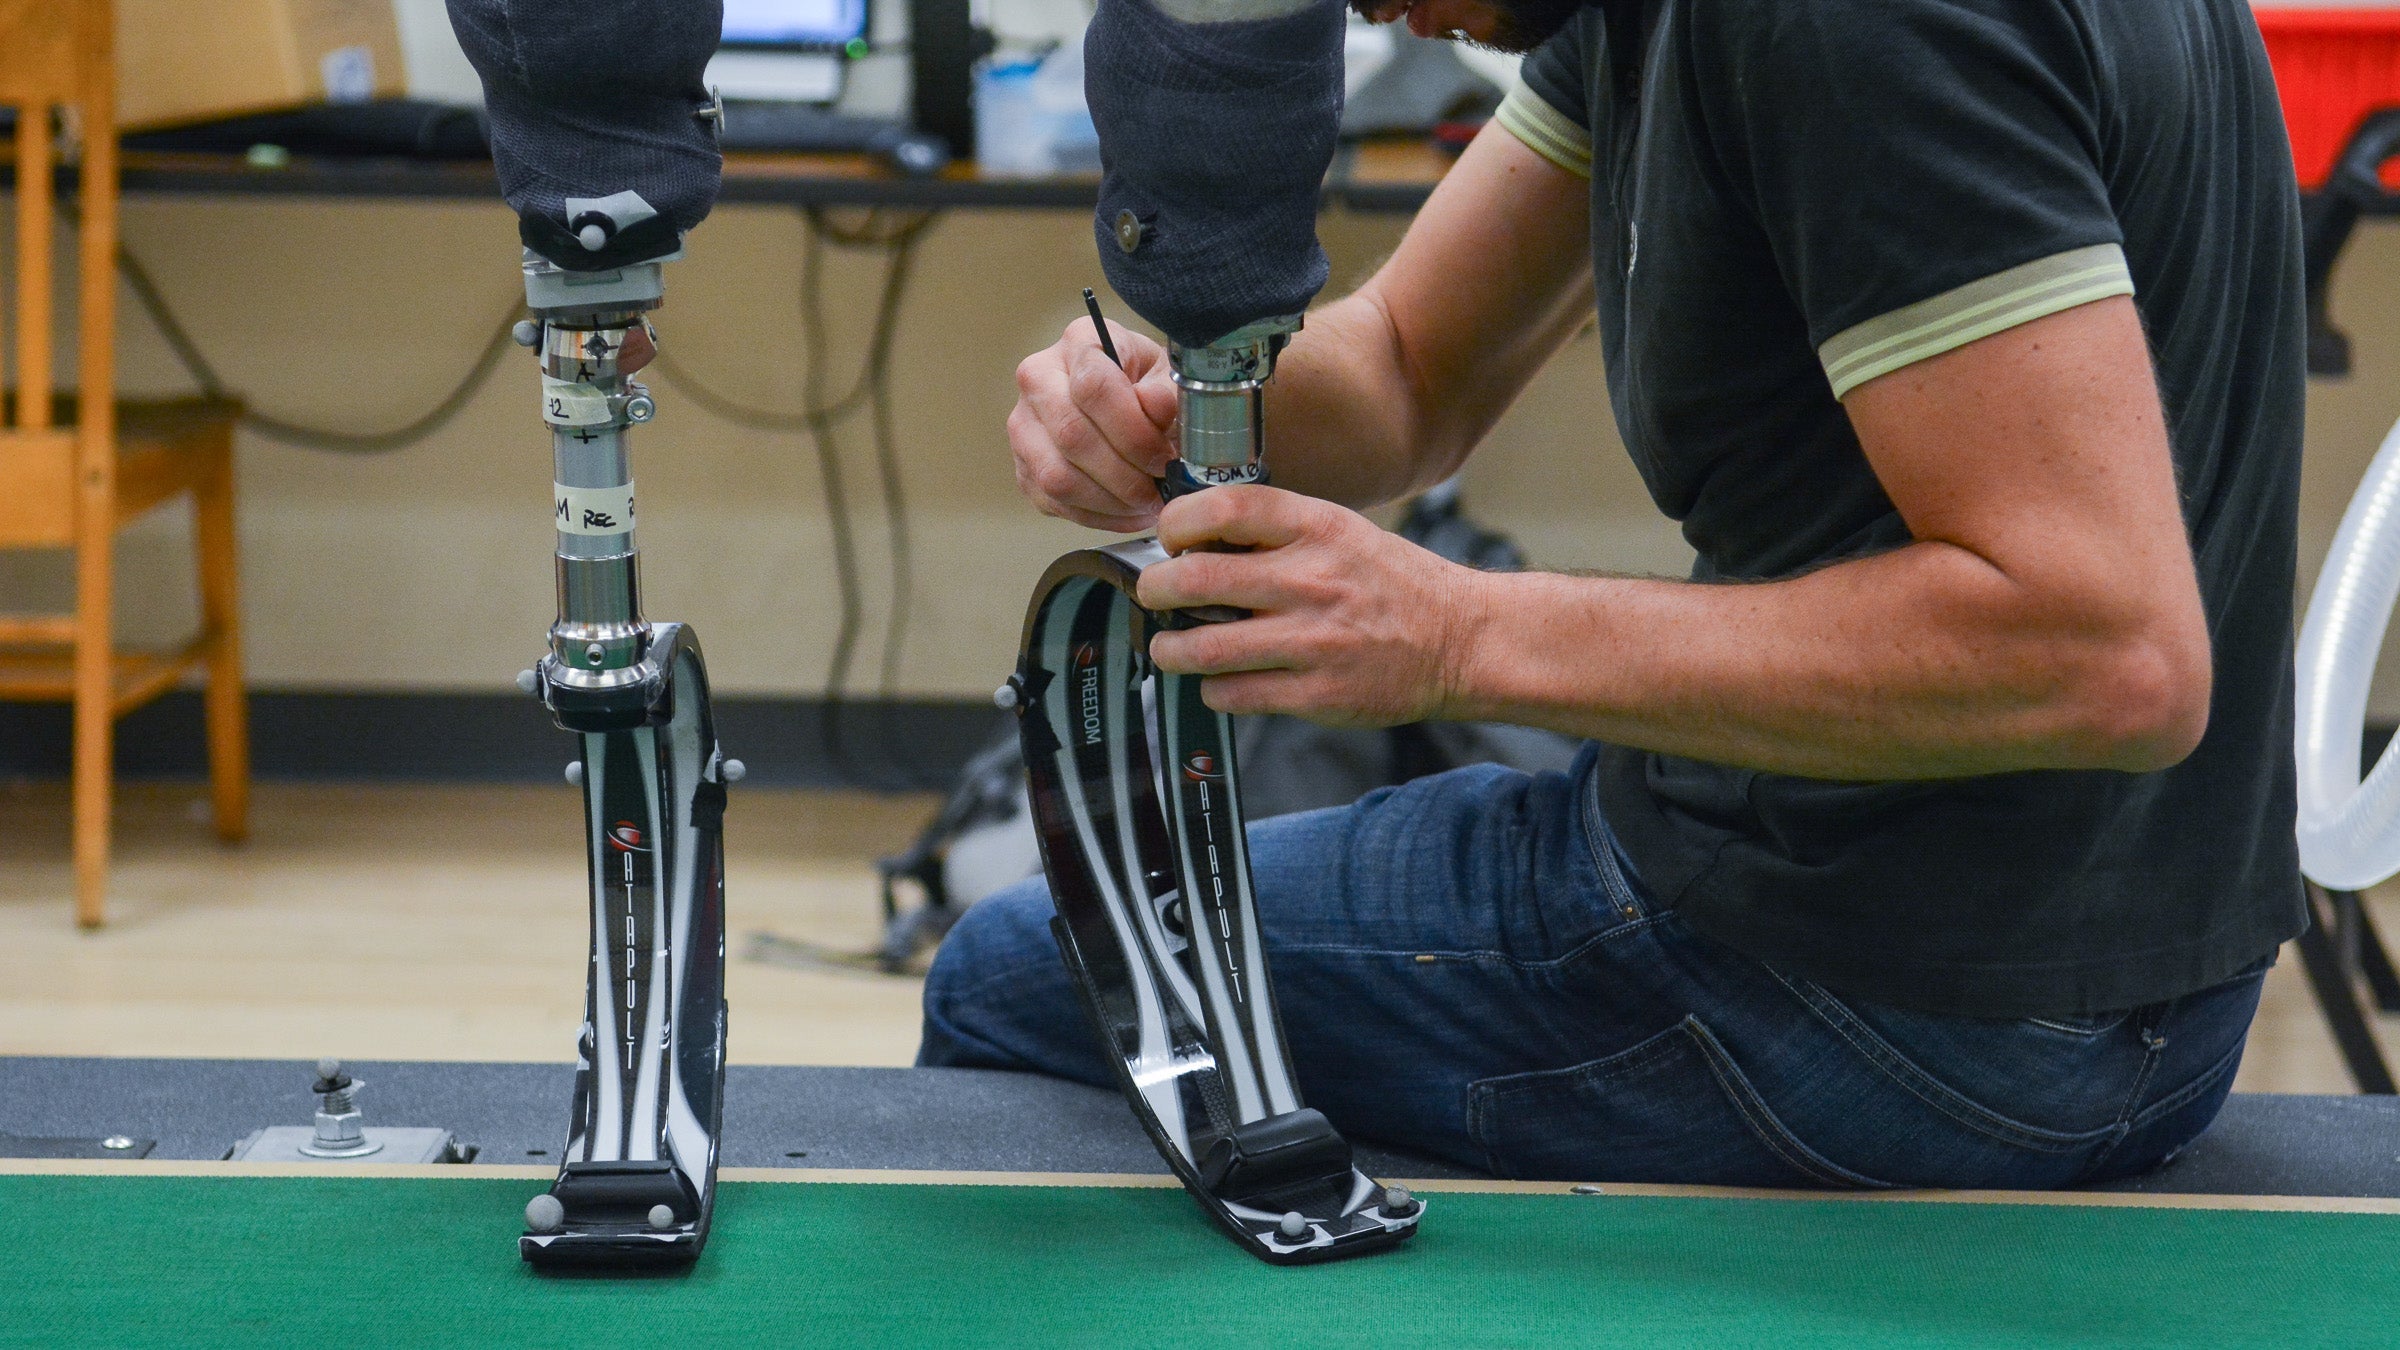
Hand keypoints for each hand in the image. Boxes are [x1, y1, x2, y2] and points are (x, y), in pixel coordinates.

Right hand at [1008, 317, 1180, 530]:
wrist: (1126, 404)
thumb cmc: (1150, 385)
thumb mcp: (1170, 378)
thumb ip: (1167, 393)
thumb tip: (1153, 404)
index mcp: (1079, 342)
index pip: (1093, 385)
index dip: (1133, 430)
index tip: (1164, 455)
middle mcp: (1038, 378)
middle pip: (1071, 435)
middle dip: (1124, 473)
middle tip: (1159, 488)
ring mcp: (1024, 426)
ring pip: (1057, 476)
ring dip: (1111, 500)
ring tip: (1147, 503)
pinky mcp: (1024, 468)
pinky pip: (1055, 503)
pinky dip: (1099, 517)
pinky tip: (1129, 511)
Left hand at [1139, 486, 1484, 725]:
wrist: (1461, 640)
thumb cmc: (1394, 584)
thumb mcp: (1341, 531)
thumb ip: (1276, 532)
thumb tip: (1197, 541)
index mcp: (1317, 528)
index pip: (1225, 509)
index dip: (1178, 522)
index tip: (1170, 538)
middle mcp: (1312, 581)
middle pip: (1197, 579)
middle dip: (1156, 590)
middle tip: (1155, 595)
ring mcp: (1313, 641)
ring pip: (1204, 647)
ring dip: (1171, 648)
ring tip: (1170, 646)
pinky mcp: (1316, 694)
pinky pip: (1234, 694)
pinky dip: (1213, 688)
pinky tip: (1221, 680)